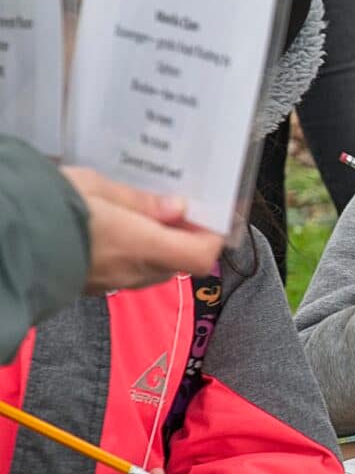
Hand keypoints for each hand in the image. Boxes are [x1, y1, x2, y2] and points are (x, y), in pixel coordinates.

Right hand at [60, 168, 225, 293]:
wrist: (3, 242)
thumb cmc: (48, 206)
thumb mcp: (95, 188)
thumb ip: (139, 201)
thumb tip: (177, 208)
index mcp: (142, 246)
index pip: (202, 255)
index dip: (213, 236)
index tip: (212, 214)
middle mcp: (134, 271)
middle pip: (181, 262)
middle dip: (186, 237)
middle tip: (180, 206)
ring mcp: (112, 283)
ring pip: (155, 268)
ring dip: (160, 245)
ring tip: (148, 212)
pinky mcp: (92, 286)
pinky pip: (128, 272)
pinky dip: (135, 253)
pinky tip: (121, 228)